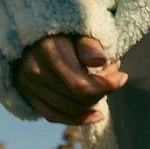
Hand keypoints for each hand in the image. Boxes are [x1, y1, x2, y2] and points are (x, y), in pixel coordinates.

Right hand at [13, 34, 128, 124]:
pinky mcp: (27, 95)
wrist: (35, 33)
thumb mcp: (79, 29)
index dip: (107, 85)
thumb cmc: (65, 29)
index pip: (82, 84)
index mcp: (48, 50)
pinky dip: (77, 118)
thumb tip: (100, 61)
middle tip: (114, 78)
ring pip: (68, 108)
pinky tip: (96, 115)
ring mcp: (28, 85)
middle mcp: (34, 70)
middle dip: (102, 91)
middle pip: (77, 97)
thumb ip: (89, 45)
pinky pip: (54, 115)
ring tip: (103, 87)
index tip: (122, 76)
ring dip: (92, 102)